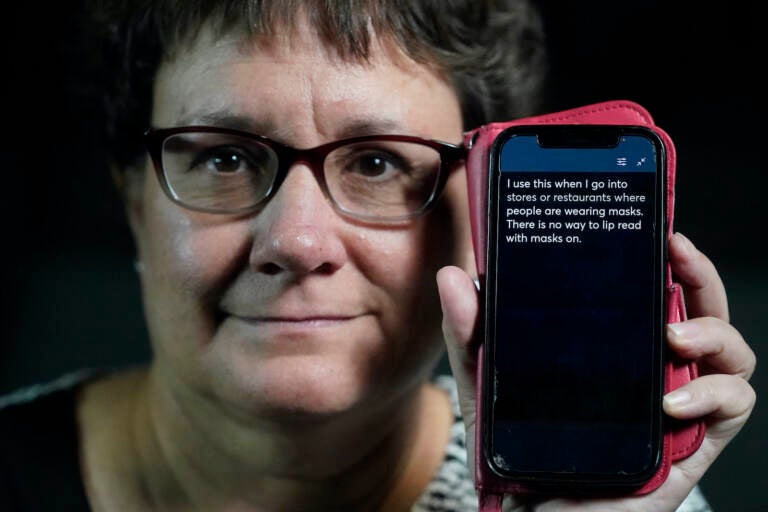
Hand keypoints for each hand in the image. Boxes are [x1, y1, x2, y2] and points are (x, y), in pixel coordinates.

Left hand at [436, 232, 755, 510]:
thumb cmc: (517, 449)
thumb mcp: (487, 381)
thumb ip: (471, 333)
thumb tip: (452, 276)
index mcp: (614, 345)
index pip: (649, 291)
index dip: (661, 257)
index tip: (651, 228)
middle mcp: (652, 368)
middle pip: (701, 309)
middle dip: (699, 274)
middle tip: (676, 251)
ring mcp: (676, 404)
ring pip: (730, 352)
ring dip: (713, 331)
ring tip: (673, 335)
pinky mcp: (690, 444)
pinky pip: (733, 406)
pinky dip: (716, 395)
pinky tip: (673, 401)